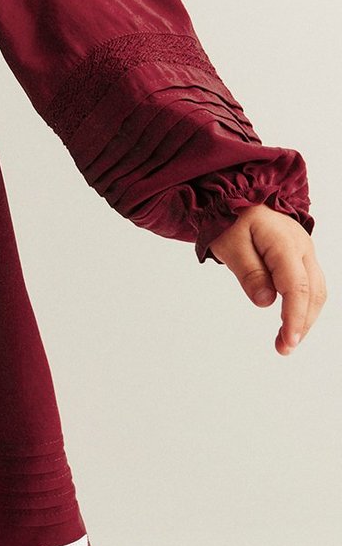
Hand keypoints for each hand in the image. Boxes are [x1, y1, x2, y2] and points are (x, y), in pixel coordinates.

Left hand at [206, 204, 325, 354]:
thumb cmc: (231, 219)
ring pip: (317, 290)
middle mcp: (302, 247)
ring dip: (306, 318)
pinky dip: (304, 306)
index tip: (288, 341)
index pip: (297, 286)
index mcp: (284, 243)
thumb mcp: (229, 244)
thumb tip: (266, 301)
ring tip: (286, 342)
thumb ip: (248, 272)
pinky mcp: (301, 258)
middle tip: (283, 348)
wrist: (239, 196)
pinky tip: (292, 322)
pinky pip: (311, 285)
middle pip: (314, 292)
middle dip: (302, 323)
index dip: (295, 316)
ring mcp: (305, 252)